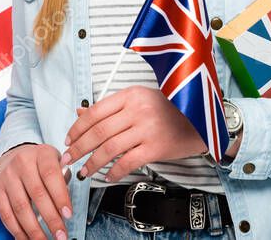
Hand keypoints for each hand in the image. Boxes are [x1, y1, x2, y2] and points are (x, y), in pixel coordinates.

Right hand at [0, 143, 72, 239]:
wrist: (14, 154)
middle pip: (37, 194)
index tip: (68, 215)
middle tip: (60, 235)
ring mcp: (7, 177)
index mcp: (41, 154)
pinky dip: (17, 230)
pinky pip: (6, 214)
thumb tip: (66, 207)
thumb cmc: (39, 162)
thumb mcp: (55, 160)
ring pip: (21, 207)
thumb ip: (63, 178)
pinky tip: (27, 239)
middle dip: (51, 219)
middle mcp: (22, 163)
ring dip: (34, 229)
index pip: (51, 175)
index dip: (60, 197)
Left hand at [60, 85, 207, 180]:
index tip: (69, 140)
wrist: (201, 122)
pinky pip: (127, 162)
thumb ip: (111, 108)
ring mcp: (148, 128)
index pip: (96, 112)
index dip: (78, 128)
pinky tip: (107, 176)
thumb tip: (81, 114)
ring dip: (92, 163)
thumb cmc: (170, 110)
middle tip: (69, 159)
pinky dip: (114, 172)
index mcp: (132, 94)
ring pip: (110, 148)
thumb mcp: (140, 100)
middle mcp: (138, 109)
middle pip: (99, 131)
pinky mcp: (156, 147)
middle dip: (79, 148)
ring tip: (84, 171)